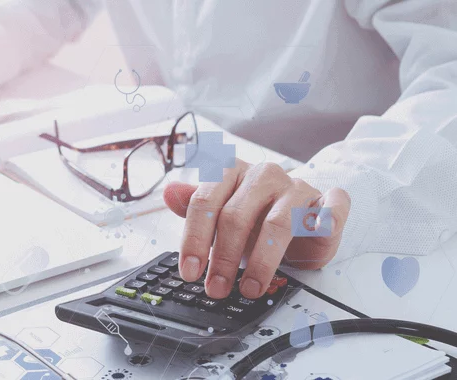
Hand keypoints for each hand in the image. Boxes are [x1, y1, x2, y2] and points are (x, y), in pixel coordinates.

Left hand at [163, 160, 350, 298]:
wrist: (303, 212)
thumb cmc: (257, 214)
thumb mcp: (222, 211)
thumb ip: (196, 206)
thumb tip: (169, 192)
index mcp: (232, 172)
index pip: (205, 201)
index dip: (194, 239)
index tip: (190, 272)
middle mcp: (263, 176)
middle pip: (236, 216)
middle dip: (223, 258)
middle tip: (216, 287)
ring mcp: (297, 188)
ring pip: (277, 223)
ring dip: (261, 261)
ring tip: (250, 288)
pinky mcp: (328, 202)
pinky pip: (333, 205)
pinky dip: (328, 218)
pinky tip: (321, 230)